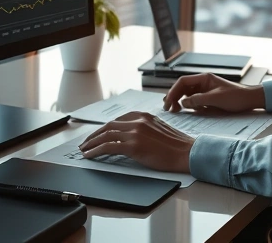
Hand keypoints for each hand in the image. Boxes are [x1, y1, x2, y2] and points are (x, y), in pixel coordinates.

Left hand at [78, 111, 193, 173]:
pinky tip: (90, 155)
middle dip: (95, 134)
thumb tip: (131, 137)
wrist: (187, 152)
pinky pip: (108, 147)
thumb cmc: (176, 145)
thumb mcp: (158, 130)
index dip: (104, 128)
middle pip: (109, 126)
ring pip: (106, 135)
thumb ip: (144, 129)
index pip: (118, 120)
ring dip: (92, 143)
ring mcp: (135, 132)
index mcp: (143, 116)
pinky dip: (96, 151)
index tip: (98, 134)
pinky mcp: (133, 146)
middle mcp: (137, 121)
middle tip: (86, 142)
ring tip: (84, 150)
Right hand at [162, 73, 264, 112]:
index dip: (173, 91)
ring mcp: (206, 90)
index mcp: (204, 78)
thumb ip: (198, 99)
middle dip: (174, 96)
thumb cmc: (236, 97)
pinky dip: (189, 105)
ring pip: (187, 94)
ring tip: (175, 110)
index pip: (182, 82)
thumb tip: (183, 102)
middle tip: (168, 108)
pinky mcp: (209, 98)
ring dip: (180, 101)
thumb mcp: (215, 99)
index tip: (168, 102)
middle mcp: (203, 83)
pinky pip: (195, 100)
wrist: (250, 99)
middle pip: (183, 88)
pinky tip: (187, 110)